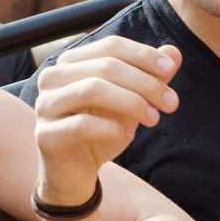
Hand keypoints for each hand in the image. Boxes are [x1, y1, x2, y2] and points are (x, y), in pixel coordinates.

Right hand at [31, 37, 180, 204]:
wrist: (76, 174)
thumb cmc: (102, 132)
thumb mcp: (130, 104)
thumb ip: (149, 78)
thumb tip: (174, 52)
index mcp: (71, 62)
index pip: (110, 46)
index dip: (143, 55)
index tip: (170, 70)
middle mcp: (52, 78)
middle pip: (105, 67)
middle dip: (144, 83)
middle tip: (171, 102)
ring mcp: (45, 106)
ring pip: (92, 89)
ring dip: (131, 102)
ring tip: (154, 119)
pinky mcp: (45, 135)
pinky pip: (81, 124)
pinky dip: (111, 128)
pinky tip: (128, 135)